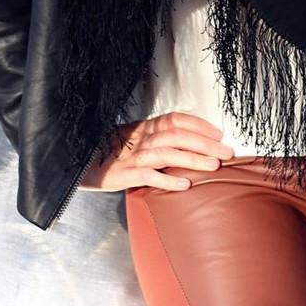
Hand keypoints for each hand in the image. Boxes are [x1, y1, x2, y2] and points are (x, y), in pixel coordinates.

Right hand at [78, 111, 234, 192]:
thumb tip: (190, 143)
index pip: (176, 119)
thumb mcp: (134, 139)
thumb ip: (157, 138)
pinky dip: (168, 180)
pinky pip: (149, 176)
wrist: (78, 163)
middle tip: (227, 152)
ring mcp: (133, 156)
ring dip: (193, 158)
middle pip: (178, 136)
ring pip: (168, 153)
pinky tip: (185, 186)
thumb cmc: (110, 152)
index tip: (219, 133)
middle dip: (205, 143)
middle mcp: (141, 138)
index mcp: (145, 127)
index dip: (199, 125)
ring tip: (214, 166)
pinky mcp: (124, 174)